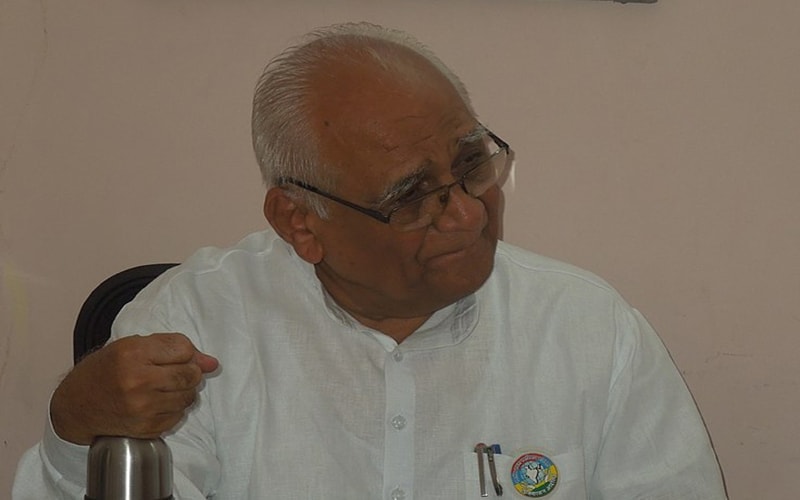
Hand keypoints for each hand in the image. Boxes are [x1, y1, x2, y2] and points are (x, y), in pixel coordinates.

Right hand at [50, 333, 218, 444]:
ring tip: (163, 388)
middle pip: (191, 374)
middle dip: (189, 372)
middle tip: (173, 372)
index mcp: (133, 353)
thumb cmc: (105, 370)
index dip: (184, 352)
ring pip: (189, 397)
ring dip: (183, 391)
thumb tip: (212, 363)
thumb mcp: (133, 346)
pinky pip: (178, 416)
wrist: (76, 405)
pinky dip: (174, 409)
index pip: (184, 349)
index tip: (173, 356)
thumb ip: (174, 348)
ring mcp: (142, 407)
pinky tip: (157, 403)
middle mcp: (138, 381)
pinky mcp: (145, 428)